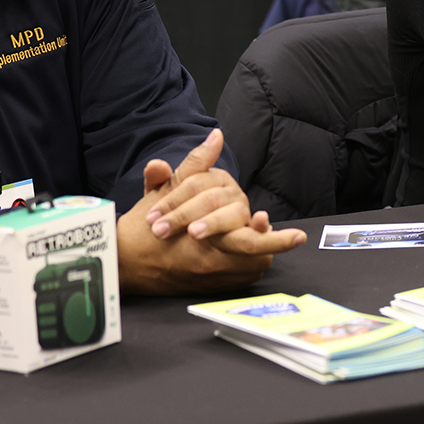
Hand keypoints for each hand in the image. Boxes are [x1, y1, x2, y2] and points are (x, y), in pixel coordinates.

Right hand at [116, 129, 306, 293]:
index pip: (246, 236)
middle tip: (297, 237)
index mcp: (202, 236)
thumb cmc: (145, 225)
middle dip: (276, 244)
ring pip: (249, 266)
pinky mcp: (209, 285)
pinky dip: (250, 262)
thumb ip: (195, 164)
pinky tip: (255, 249)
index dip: (273, 237)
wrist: (124, 263)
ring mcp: (210, 275)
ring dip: (264, 251)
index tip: (299, 234)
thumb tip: (216, 137)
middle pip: (252, 254)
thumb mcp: (167, 190)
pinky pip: (240, 276)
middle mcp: (209, 259)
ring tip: (276, 235)